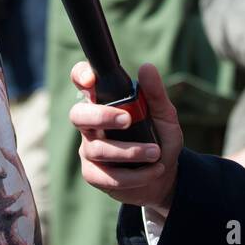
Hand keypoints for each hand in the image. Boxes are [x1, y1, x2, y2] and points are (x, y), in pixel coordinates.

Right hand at [69, 61, 182, 214]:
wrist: (166, 177)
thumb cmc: (160, 140)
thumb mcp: (164, 116)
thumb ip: (155, 94)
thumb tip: (147, 67)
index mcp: (104, 102)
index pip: (82, 82)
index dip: (81, 76)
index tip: (91, 80)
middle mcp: (91, 124)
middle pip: (78, 115)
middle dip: (101, 116)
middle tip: (127, 120)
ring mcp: (90, 149)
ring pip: (98, 148)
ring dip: (131, 151)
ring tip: (155, 152)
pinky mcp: (94, 174)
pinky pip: (108, 176)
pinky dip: (135, 175)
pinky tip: (154, 170)